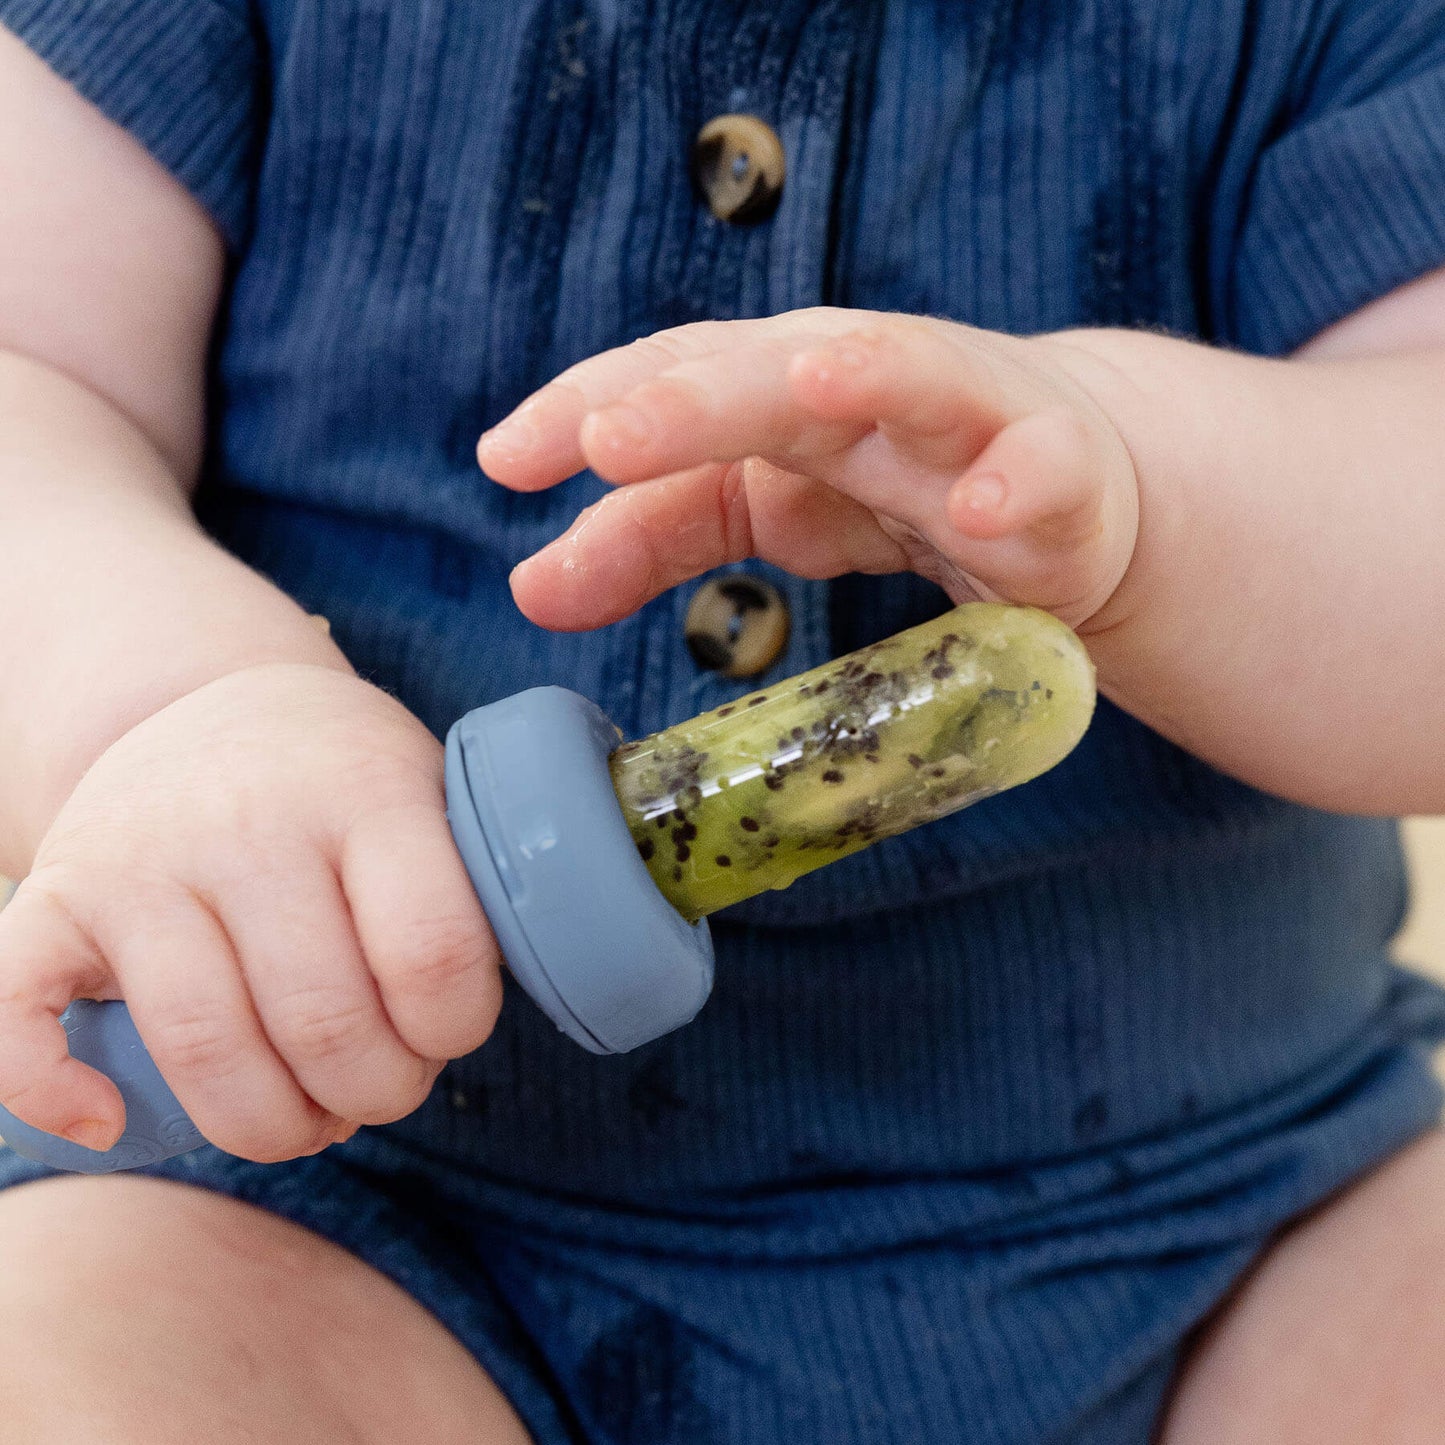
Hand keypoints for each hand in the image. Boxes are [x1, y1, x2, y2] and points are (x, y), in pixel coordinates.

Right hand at [0, 664, 501, 1161]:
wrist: (211, 703)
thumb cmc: (344, 781)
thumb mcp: (430, 794)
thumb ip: (464, 894)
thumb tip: (457, 1038)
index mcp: (367, 789)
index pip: (435, 955)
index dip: (454, 1032)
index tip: (448, 1032)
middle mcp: (248, 819)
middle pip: (325, 1025)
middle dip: (374, 1094)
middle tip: (382, 1084)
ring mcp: (140, 854)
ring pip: (205, 1051)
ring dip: (270, 1127)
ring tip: (307, 1117)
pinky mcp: (55, 889)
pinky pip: (19, 1010)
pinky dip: (56, 1093)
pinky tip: (114, 1121)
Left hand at [478, 308, 1139, 632]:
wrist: (1066, 479)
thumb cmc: (892, 482)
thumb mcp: (763, 507)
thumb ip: (650, 535)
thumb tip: (529, 586)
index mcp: (774, 390)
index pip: (670, 378)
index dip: (589, 406)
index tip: (506, 461)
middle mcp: (860, 385)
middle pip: (771, 370)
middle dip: (693, 398)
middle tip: (608, 438)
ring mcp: (963, 423)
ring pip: (917, 376)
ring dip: (867, 373)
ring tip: (807, 383)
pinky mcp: (1060, 476)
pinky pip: (1044, 471)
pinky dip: (1015, 483)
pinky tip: (977, 513)